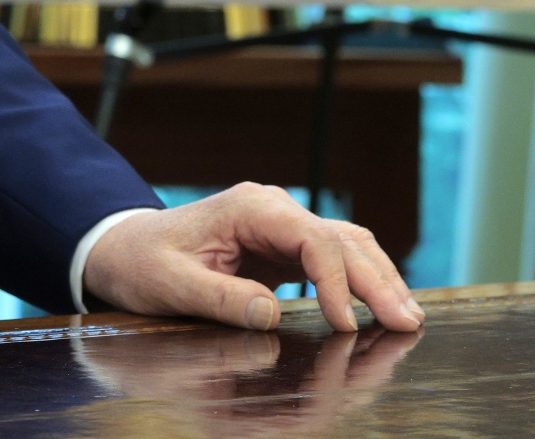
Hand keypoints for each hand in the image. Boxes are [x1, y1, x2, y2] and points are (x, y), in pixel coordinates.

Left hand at [80, 182, 423, 334]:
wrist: (125, 249)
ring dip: (380, 280)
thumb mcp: (172, 285)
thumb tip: (272, 314)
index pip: (312, 239)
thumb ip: (221, 299)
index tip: (347, 326)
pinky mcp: (284, 247)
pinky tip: (382, 306)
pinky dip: (361, 282)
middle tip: (408, 324)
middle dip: (378, 282)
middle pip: (343, 239)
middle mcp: (275, 209)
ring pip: (348, 245)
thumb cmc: (144, 263)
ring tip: (409, 318)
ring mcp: (282, 225)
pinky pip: (334, 259)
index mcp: (250, 207)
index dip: (337, 283)